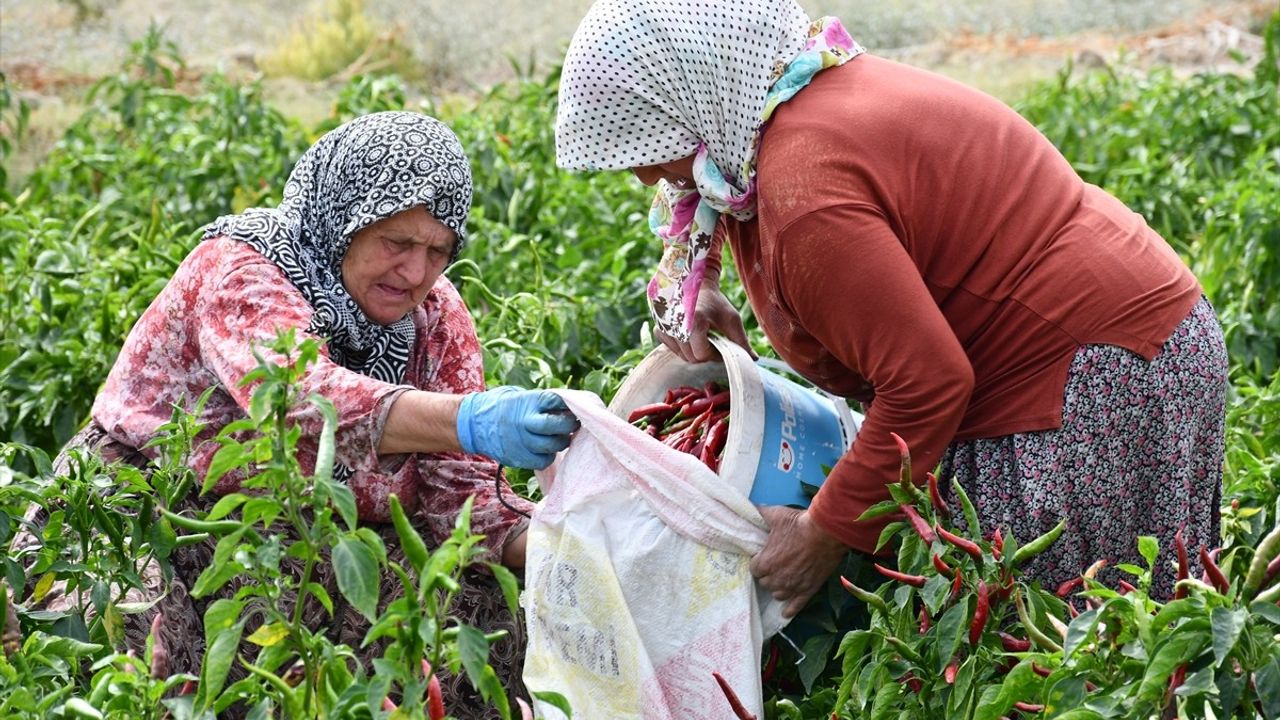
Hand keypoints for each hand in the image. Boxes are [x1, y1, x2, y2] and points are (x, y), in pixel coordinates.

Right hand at [455, 387, 579, 468]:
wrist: (475, 423)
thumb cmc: (504, 407)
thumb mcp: (521, 395)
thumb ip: (542, 402)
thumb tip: (570, 405)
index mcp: (527, 401)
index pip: (555, 401)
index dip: (569, 405)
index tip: (575, 408)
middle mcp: (524, 421)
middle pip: (556, 426)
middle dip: (569, 425)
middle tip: (573, 424)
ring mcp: (521, 441)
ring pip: (552, 446)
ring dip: (561, 442)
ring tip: (560, 437)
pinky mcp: (518, 457)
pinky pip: (543, 461)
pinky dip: (548, 456)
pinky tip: (545, 449)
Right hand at [655, 282, 755, 362]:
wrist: (692, 282)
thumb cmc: (713, 300)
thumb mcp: (731, 318)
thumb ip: (741, 340)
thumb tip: (753, 358)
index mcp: (693, 323)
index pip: (702, 355)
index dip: (714, 355)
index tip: (721, 346)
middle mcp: (675, 327)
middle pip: (692, 357)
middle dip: (705, 354)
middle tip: (713, 341)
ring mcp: (664, 328)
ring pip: (682, 355)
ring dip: (693, 351)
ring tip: (702, 336)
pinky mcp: (659, 329)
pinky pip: (672, 349)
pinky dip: (682, 346)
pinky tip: (689, 335)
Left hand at [750, 506, 848, 617]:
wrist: (826, 533)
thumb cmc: (799, 524)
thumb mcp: (777, 516)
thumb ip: (760, 513)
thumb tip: (750, 507)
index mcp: (765, 563)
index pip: (754, 569)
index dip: (759, 562)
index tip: (764, 557)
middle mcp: (776, 579)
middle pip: (765, 583)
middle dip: (768, 574)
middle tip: (775, 565)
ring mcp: (792, 587)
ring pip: (778, 594)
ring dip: (778, 587)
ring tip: (783, 580)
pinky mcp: (808, 590)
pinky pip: (795, 606)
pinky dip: (790, 610)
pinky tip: (785, 613)